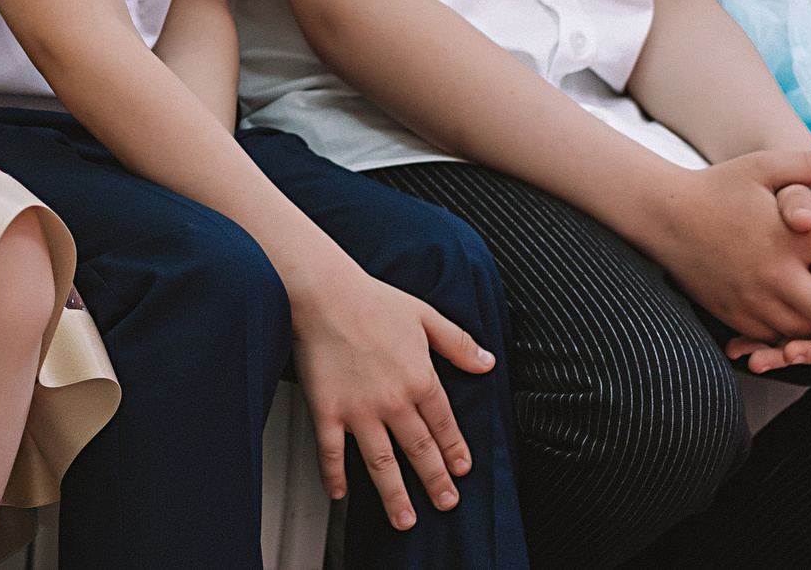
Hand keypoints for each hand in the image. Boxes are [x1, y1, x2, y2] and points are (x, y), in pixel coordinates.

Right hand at [288, 265, 493, 529]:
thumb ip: (459, 343)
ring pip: (382, 462)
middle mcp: (394, 401)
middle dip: (435, 482)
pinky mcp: (326, 409)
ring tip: (404, 519)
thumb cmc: (370, 298)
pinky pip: (331, 450)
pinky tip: (339, 492)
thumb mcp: (425, 315)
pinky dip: (334, 474)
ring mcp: (359, 409)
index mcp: (421, 379)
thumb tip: (488, 362)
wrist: (322, 292)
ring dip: (395, 495)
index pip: (445, 425)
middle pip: (420, 450)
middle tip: (445, 504)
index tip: (461, 471)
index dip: (455, 451)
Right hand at [645, 153, 810, 347]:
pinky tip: (797, 317)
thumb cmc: (717, 186)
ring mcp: (753, 297)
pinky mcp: (735, 313)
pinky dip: (792, 333)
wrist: (662, 215)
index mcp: (789, 238)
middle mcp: (775, 272)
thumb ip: (808, 166)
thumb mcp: (762, 166)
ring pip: (807, 330)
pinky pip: (775, 338)